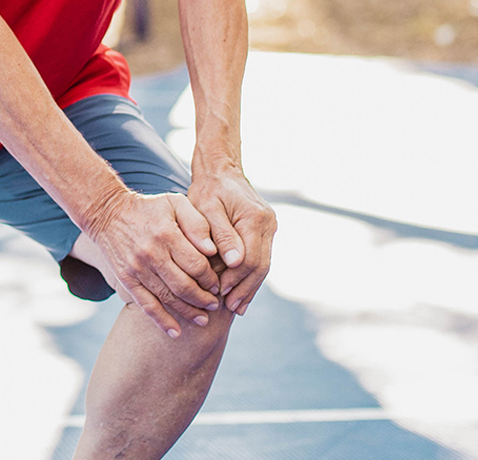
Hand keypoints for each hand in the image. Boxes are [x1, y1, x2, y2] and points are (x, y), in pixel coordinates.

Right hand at [83, 190, 225, 338]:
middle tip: (215, 304)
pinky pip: (146, 304)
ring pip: (168, 298)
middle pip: (185, 286)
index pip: (197, 265)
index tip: (218, 284)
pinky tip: (175, 333)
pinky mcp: (126, 278)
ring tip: (203, 319)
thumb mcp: (175, 203)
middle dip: (204, 299)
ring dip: (188, 312)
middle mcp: (151, 253)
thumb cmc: (148, 208)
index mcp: (167, 234)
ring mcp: (137, 268)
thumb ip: (197, 223)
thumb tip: (213, 250)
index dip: (211, 279)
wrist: (106, 213)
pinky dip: (161, 321)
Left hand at [188, 163, 275, 315]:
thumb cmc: (208, 188)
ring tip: (235, 306)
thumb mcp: (207, 207)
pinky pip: (261, 258)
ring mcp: (270, 228)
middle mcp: (268, 224)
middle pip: (260, 266)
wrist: (220, 170)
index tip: (219, 292)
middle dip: (244, 289)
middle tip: (229, 307)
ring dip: (249, 287)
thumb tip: (235, 263)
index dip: (235, 278)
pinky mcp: (266, 232)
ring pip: (263, 265)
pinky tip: (240, 291)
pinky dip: (250, 276)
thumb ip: (221, 234)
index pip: (249, 258)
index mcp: (255, 218)